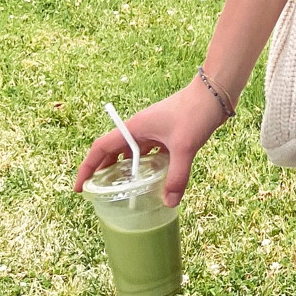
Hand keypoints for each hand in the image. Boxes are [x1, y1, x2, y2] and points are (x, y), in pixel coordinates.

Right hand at [72, 79, 229, 207]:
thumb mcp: (185, 146)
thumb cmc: (196, 112)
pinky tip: (153, 179)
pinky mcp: (167, 132)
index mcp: (135, 128)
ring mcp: (154, 129)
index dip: (88, 167)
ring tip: (124, 190)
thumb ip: (176, 176)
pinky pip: (150, 151)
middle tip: (99, 193)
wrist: (215, 91)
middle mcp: (140, 128)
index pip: (101, 147)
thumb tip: (168, 203)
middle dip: (104, 170)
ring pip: (133, 151)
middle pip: (113, 150)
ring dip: (126, 168)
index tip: (80, 188)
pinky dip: (146, 165)